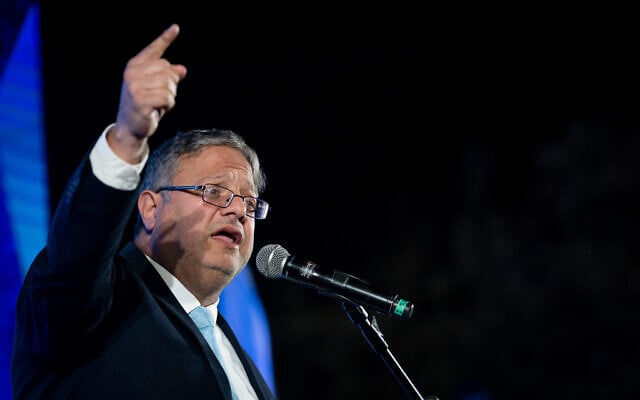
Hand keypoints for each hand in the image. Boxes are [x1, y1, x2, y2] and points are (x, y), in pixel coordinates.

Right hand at [109, 24, 187, 162]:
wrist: (131, 127)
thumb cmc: (145, 105)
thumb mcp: (158, 88)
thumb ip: (169, 77)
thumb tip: (182, 69)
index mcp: (135, 65)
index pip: (154, 49)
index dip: (165, 38)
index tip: (176, 28)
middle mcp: (133, 72)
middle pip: (167, 69)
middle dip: (170, 84)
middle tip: (159, 96)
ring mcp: (134, 85)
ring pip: (169, 84)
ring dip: (169, 97)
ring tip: (157, 103)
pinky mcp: (139, 99)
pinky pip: (166, 97)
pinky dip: (167, 105)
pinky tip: (157, 110)